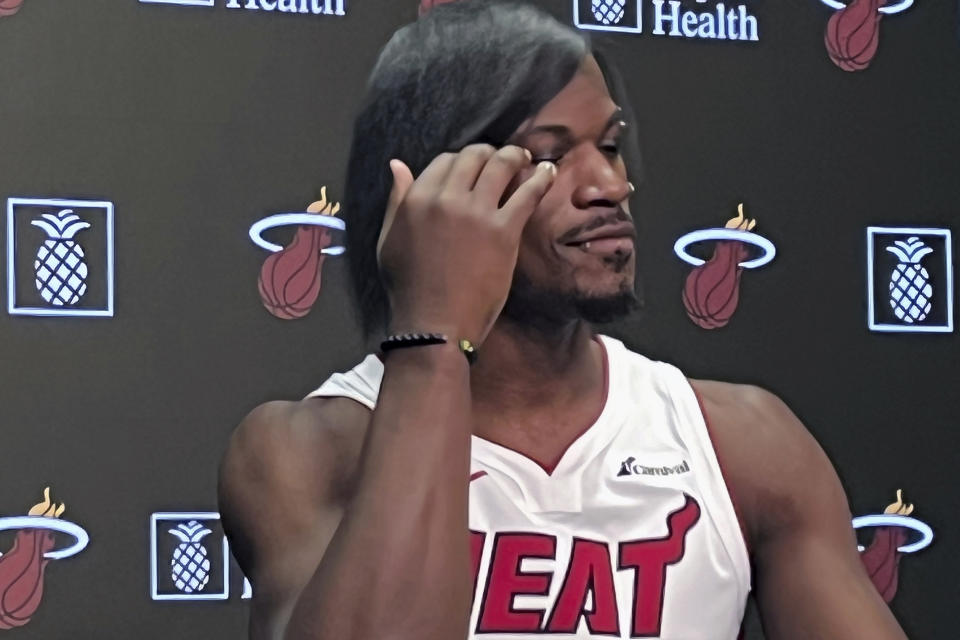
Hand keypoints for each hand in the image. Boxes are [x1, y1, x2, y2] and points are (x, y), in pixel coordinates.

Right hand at [377, 144, 556, 344]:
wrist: (435, 323)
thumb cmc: (408, 288)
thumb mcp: (389, 240)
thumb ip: (397, 201)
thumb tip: (398, 165)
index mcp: (417, 199)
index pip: (445, 160)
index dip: (461, 161)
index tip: (473, 170)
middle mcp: (446, 198)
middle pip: (474, 156)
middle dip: (490, 154)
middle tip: (502, 160)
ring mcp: (476, 213)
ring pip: (501, 165)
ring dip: (516, 157)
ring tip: (526, 159)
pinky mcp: (503, 231)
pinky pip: (528, 193)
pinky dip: (541, 178)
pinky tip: (548, 172)